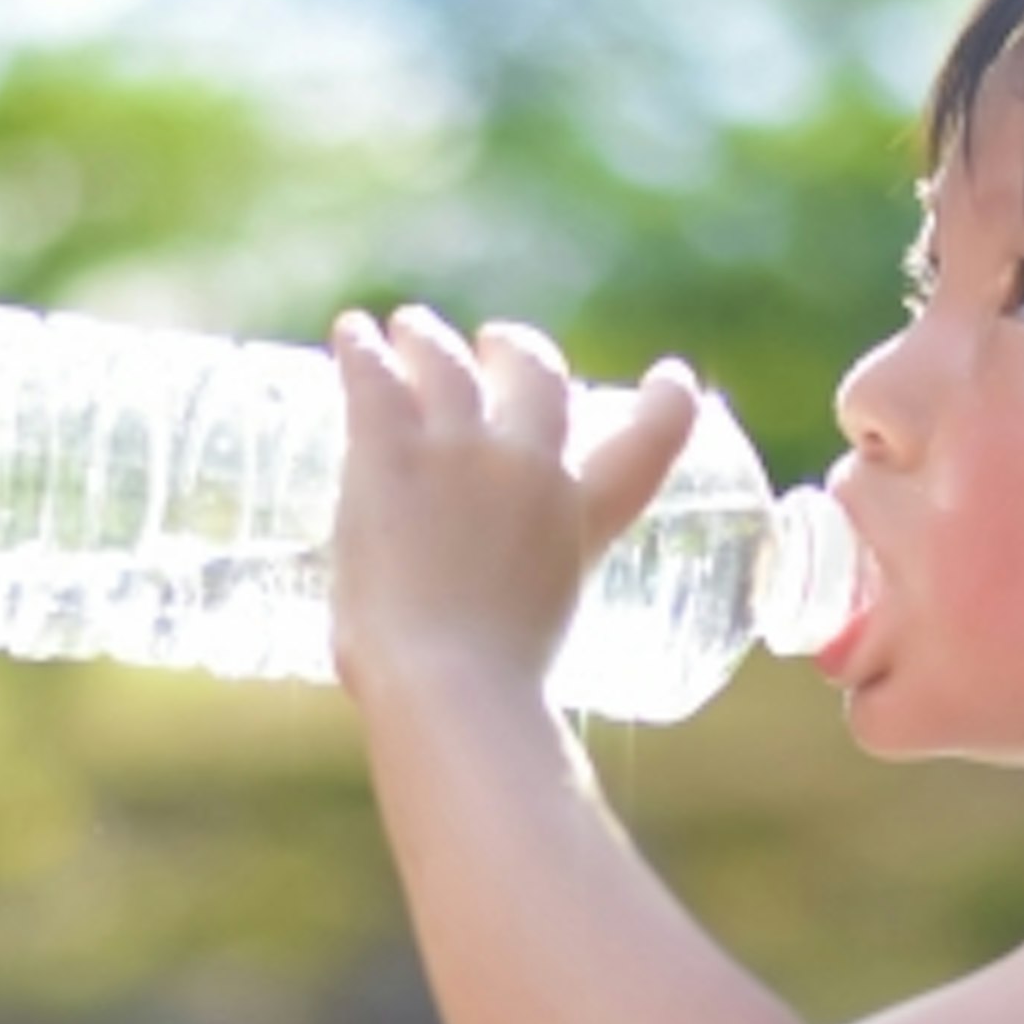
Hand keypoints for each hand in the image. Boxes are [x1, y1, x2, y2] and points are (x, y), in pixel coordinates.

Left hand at [327, 305, 701, 706]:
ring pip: (446, 363)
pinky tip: (349, 333)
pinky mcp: (390, 454)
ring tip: (409, 327)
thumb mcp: (534, 642)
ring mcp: (460, 451)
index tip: (675, 378)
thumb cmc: (484, 696)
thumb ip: (508, 626)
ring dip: (428, 339)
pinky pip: (375, 377)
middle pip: (535, 375)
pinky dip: (359, 349)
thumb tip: (452, 648)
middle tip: (495, 343)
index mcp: (581, 517)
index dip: (669, 405)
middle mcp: (531, 466)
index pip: (649, 442)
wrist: (451, 688)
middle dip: (518, 350)